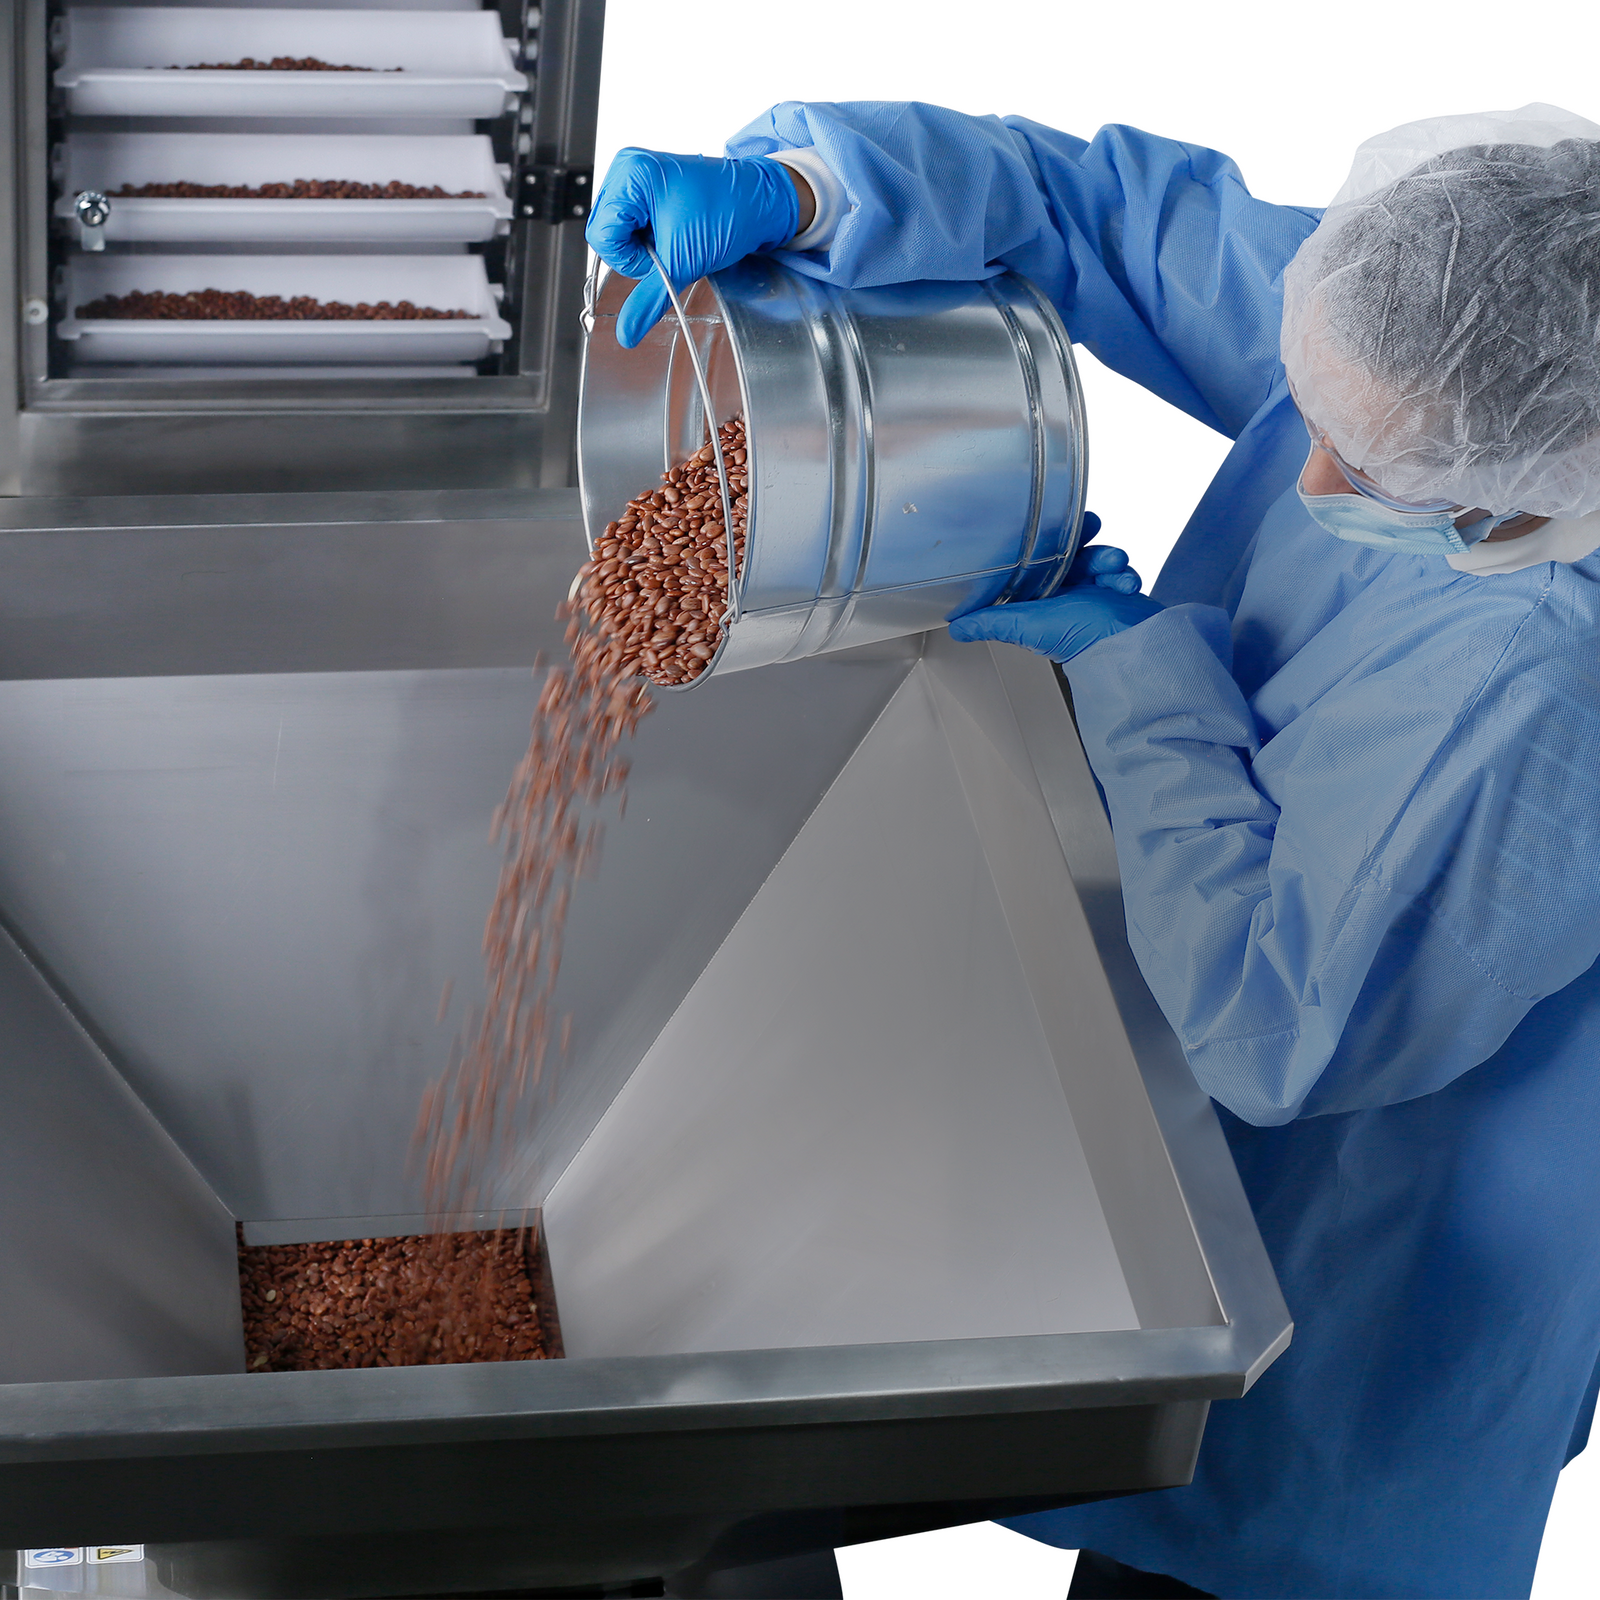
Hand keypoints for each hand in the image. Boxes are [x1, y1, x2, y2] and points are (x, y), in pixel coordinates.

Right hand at [586, 149, 800, 347]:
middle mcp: (628, 168)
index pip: (600, 235)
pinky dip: (651, 239)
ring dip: (644, 247)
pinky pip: (633, 225)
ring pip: (618, 232)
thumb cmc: (730, 213)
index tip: (659, 257)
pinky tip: (673, 234)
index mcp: (630, 174)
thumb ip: (648, 299)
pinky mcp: (648, 188)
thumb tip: (625, 333)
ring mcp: (637, 176)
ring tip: (675, 238)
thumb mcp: (683, 262)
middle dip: (635, 253)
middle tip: (669, 248)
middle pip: (605, 233)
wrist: (761, 202)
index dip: (628, 258)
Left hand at [949, 531, 1163, 662]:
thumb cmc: (1081, 637)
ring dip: (1109, 558)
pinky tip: (1125, 584)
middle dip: (1088, 545)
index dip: (1049, 543)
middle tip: (1095, 532)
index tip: (1061, 526)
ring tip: (1114, 568)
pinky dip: (1125, 574)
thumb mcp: (1027, 625)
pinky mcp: (1116, 595)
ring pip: (1100, 559)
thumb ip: (991, 622)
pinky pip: (1120, 572)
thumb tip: (957, 626)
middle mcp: (1064, 595)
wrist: (1129, 645)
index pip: (1038, 561)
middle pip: (1073, 554)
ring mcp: (1092, 594)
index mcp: (1040, 599)